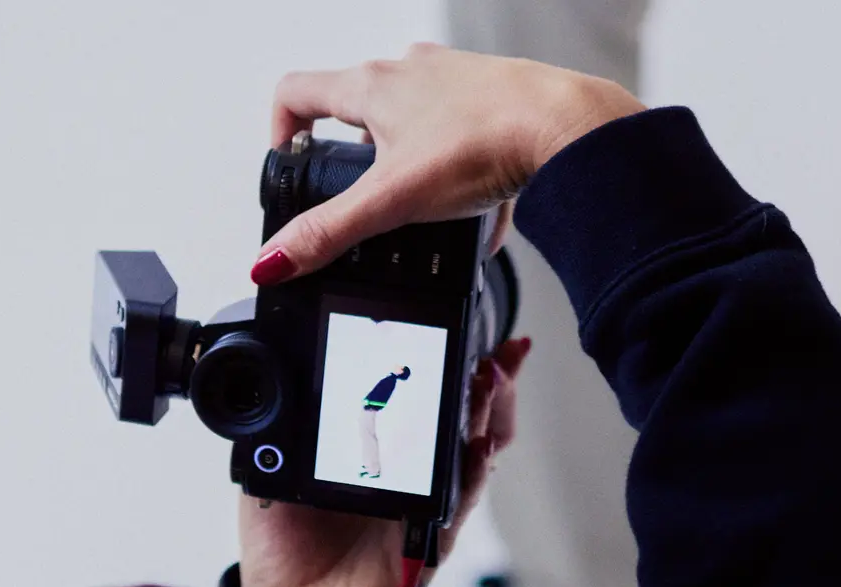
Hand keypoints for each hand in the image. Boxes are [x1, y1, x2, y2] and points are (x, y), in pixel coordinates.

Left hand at [238, 338, 531, 586]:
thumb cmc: (286, 542)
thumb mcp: (275, 469)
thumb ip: (284, 428)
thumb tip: (275, 375)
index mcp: (380, 443)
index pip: (425, 390)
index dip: (451, 358)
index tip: (463, 326)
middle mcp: (414, 466)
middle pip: (468, 411)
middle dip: (489, 376)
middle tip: (489, 352)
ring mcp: (428, 499)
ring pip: (476, 447)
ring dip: (488, 412)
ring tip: (491, 379)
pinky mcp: (432, 539)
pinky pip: (460, 501)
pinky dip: (472, 473)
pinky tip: (477, 449)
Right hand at [250, 44, 645, 284]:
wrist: (567, 126)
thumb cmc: (487, 141)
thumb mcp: (392, 200)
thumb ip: (330, 232)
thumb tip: (273, 261)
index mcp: (373, 86)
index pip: (297, 91)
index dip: (282, 129)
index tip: (293, 164)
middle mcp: (411, 72)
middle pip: (358, 108)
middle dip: (356, 158)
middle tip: (367, 198)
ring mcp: (456, 81)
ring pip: (416, 121)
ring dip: (412, 164)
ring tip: (425, 208)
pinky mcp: (496, 99)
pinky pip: (466, 139)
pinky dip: (464, 178)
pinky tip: (480, 221)